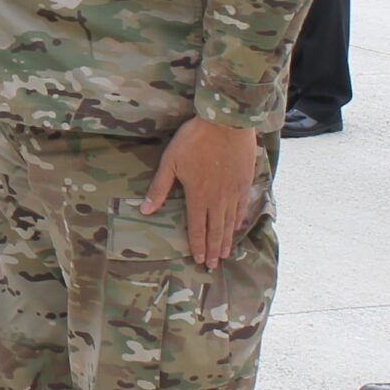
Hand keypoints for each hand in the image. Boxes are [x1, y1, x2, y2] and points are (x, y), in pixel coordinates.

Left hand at [142, 117, 258, 269]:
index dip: (197, 245)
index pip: (197, 227)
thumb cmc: (194, 140)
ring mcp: (233, 192)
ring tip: (226, 254)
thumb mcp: (170, 162)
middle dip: (213, 250)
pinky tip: (237, 227)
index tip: (199, 260)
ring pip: (230, 222)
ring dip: (227, 240)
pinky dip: (239, 220)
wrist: (226, 123)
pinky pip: (242, 207)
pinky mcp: (244, 183)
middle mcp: (217, 200)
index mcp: (198, 196)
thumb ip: (160, 188)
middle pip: (215, 230)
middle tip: (213, 266)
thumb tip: (145, 210)